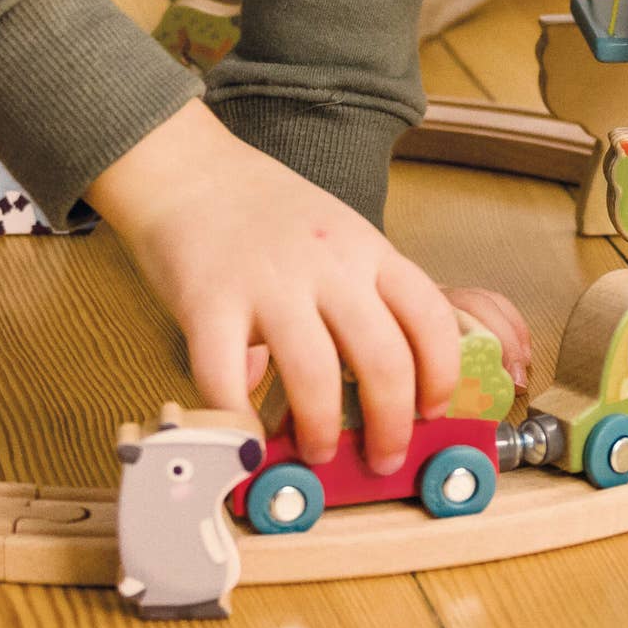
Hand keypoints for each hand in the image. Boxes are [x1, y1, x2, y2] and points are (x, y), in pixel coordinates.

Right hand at [89, 103, 460, 473]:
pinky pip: (226, 378)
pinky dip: (240, 422)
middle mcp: (328, 265)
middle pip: (384, 361)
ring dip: (322, 431)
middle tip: (382, 457)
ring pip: (316, 377)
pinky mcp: (208, 302)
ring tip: (316, 452)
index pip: (430, 318)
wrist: (186, 171)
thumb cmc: (262, 212)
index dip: (441, 376)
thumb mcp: (334, 235)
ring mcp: (268, 283)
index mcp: (367, 249)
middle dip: (390, 426)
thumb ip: (356, 298)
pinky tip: (248, 438)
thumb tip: (364, 384)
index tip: (431, 411)